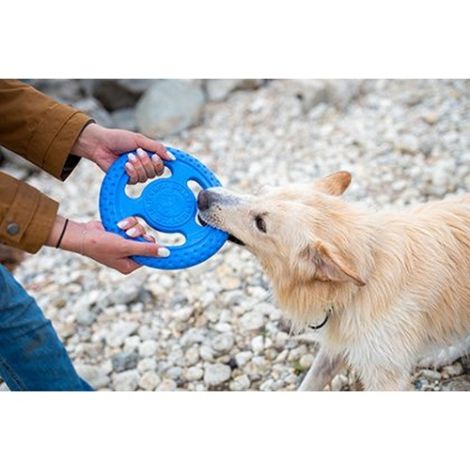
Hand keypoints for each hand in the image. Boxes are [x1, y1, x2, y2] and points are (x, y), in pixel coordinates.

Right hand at [46, 216, 169, 273]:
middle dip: (140, 235)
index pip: (150, 256)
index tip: (152, 240)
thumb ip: (147, 249)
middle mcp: (129, 255)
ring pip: (141, 231)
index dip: (152, 247)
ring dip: (133, 227)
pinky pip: (133, 225)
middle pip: (147, 242)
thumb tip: (166, 254)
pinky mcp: (122, 233)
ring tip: (122, 228)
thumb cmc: (101, 245)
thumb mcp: (126, 247)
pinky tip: (119, 223)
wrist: (82, 234)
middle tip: (131, 234)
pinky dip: (127, 223)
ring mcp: (125, 244)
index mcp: (130, 265)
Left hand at [71, 123, 174, 183]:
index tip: (155, 157)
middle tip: (137, 152)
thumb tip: (172, 158)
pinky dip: (131, 171)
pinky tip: (125, 165)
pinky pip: (135, 180)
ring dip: (138, 166)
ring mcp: (136, 173)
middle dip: (147, 162)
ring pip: (146, 177)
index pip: (162, 165)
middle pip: (156, 173)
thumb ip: (157, 148)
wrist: (100, 144)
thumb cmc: (119, 139)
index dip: (161, 163)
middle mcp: (144, 165)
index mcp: (149, 155)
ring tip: (128, 156)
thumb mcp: (140, 140)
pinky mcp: (127, 179)